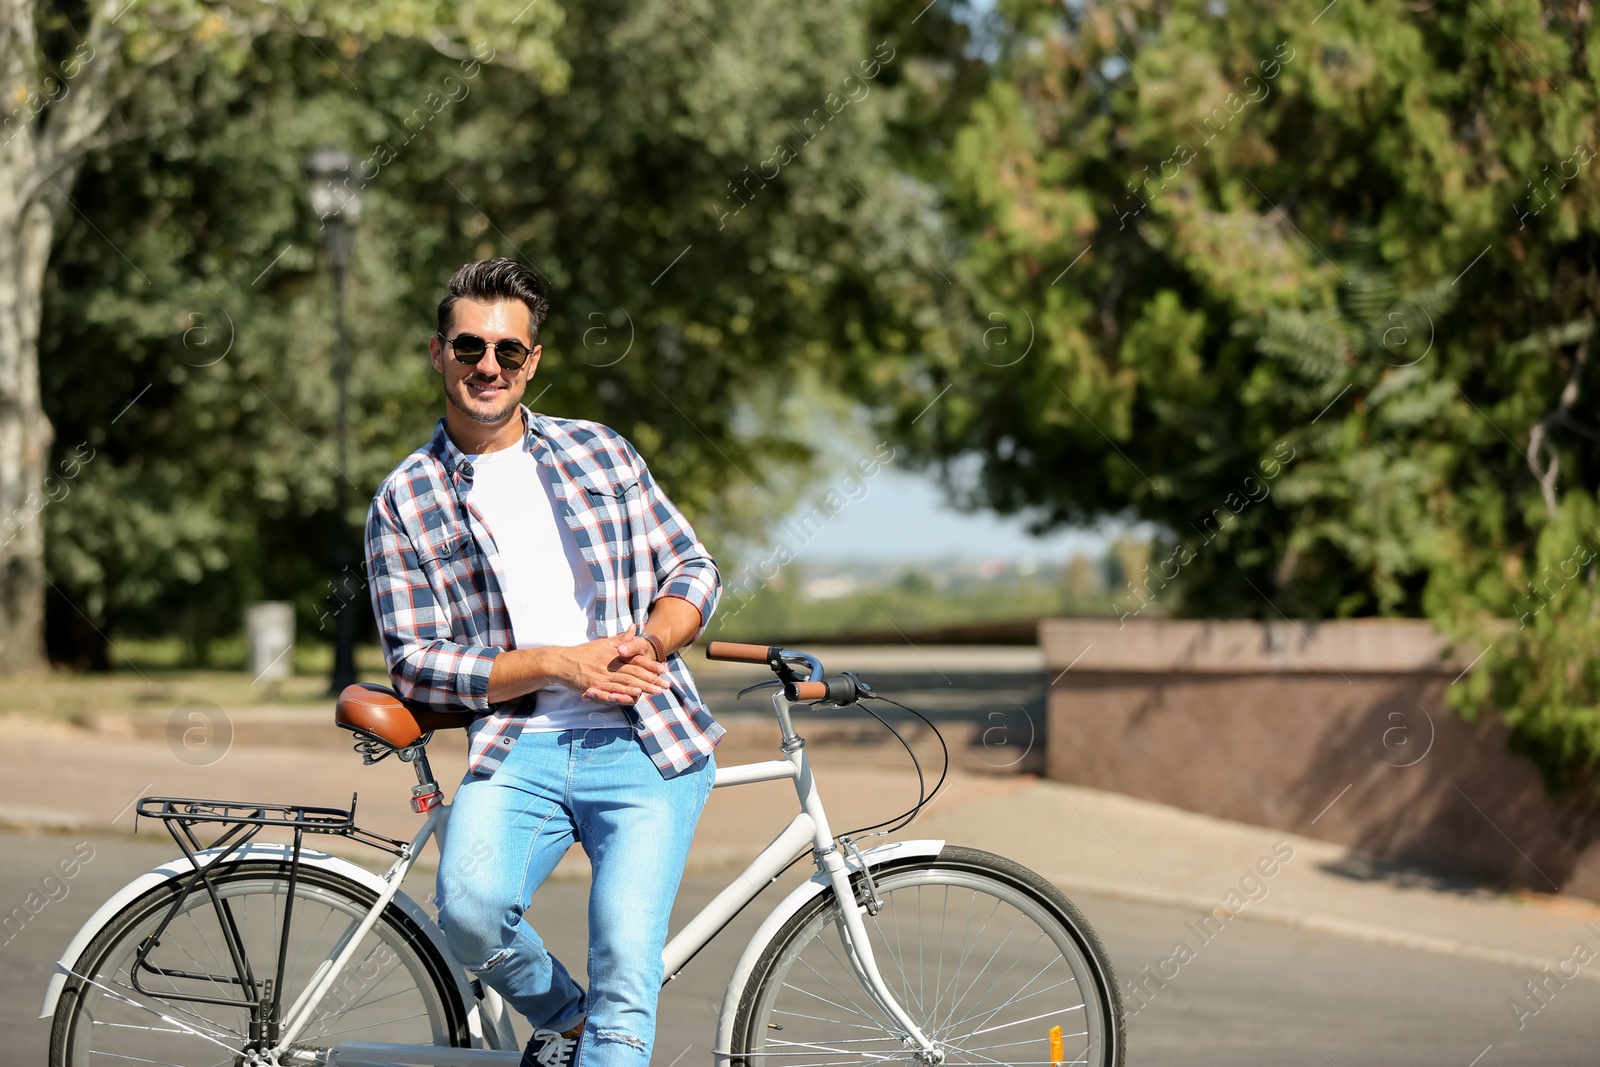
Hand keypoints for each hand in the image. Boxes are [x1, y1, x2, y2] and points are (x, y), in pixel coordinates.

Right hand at [540, 627, 668, 704]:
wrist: (561, 661)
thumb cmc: (583, 653)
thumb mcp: (603, 643)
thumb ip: (621, 638)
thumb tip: (634, 627)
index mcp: (614, 654)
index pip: (636, 660)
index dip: (651, 665)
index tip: (664, 670)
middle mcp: (609, 664)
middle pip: (635, 672)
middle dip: (652, 679)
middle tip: (667, 685)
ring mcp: (601, 676)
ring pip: (626, 682)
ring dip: (643, 687)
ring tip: (657, 691)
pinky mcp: (593, 686)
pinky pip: (611, 691)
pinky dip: (623, 693)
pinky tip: (634, 696)